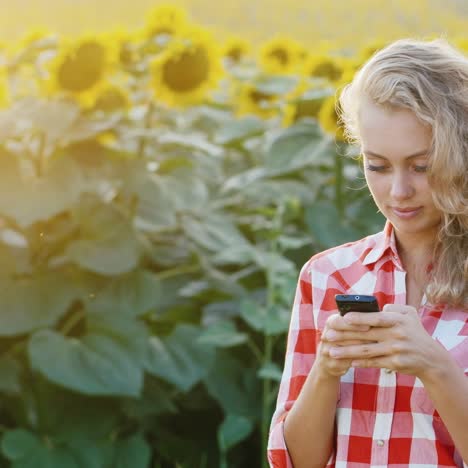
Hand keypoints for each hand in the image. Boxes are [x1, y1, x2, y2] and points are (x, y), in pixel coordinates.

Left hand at [323, 304, 443, 377]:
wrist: (431, 358)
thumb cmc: (415, 332)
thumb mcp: (409, 314)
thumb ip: (393, 308)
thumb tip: (376, 307)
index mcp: (398, 320)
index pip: (376, 318)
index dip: (359, 318)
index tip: (342, 317)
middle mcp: (397, 335)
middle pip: (366, 335)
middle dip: (344, 335)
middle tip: (328, 335)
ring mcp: (395, 350)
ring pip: (366, 351)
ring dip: (347, 351)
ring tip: (331, 351)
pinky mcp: (395, 363)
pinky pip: (374, 362)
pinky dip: (360, 362)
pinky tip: (348, 361)